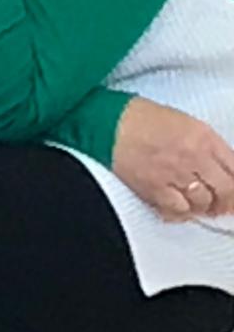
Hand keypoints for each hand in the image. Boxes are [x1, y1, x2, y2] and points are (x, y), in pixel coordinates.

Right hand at [111, 98, 233, 220]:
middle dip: (227, 202)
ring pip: (201, 202)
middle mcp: (193, 157)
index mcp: (205, 138)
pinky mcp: (153, 188)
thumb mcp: (186, 123)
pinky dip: (180, 212)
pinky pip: (176, 209)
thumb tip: (219, 166)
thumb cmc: (141, 119)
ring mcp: (174, 174)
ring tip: (199, 206)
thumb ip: (206, 145)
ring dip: (202, 207)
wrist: (109, 124)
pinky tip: (179, 209)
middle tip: (224, 206)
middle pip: (224, 189)